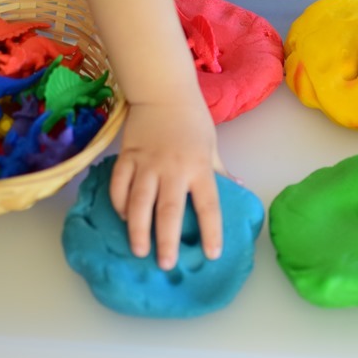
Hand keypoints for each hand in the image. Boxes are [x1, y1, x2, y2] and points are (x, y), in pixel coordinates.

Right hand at [110, 96, 225, 269]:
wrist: (163, 93)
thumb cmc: (193, 121)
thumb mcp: (213, 147)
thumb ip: (220, 171)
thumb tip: (238, 189)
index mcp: (200, 168)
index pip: (208, 206)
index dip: (211, 231)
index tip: (212, 254)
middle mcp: (174, 169)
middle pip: (169, 211)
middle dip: (167, 240)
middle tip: (166, 264)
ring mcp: (147, 163)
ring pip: (139, 202)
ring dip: (138, 229)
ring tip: (139, 251)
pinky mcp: (126, 156)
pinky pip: (119, 186)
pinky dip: (119, 204)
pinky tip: (123, 219)